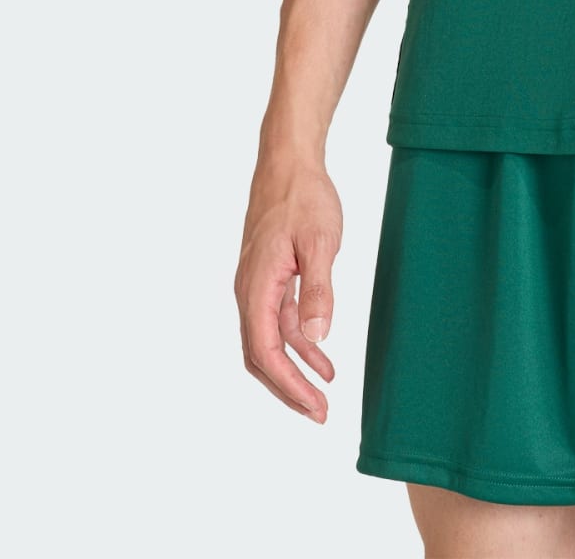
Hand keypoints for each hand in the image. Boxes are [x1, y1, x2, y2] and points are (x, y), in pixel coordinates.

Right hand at [234, 155, 343, 421]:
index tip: (314, 407)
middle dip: (288, 388)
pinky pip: (280, 320)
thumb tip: (318, 337)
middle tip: (318, 413)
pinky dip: (300, 340)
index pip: (265, 351)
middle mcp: (249, 291)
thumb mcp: (320, 242)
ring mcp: (257, 284)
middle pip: (262, 355)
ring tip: (324, 393)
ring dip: (295, 367)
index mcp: (256, 286)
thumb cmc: (304, 196)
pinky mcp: (270, 276)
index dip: (288, 385)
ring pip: (270, 340)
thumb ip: (318, 290)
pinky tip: (323, 353)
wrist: (288, 161)